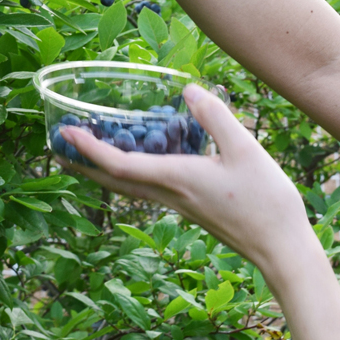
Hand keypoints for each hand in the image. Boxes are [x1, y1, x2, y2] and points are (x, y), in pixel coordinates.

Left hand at [55, 84, 315, 271]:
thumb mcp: (245, 149)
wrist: (281, 249)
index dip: (88, 148)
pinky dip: (129, 171)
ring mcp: (178, 204)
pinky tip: (139, 158)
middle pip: (112, 180)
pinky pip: (147, 187)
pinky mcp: (190, 207)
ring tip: (87, 149)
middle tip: (59, 144)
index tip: (65, 132)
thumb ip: (214, 116)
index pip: (119, 164)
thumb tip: (186, 90)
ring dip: (102, 168)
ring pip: (128, 185)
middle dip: (82, 163)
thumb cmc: (266, 202)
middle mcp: (169, 194)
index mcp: (175, 179)